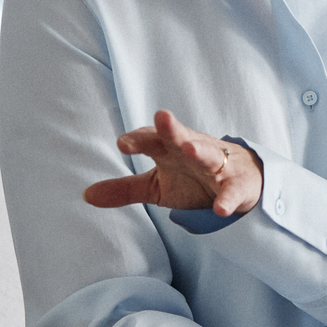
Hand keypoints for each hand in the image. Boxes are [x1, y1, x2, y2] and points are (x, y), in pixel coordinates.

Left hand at [82, 109, 263, 215]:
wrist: (240, 180)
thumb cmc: (191, 177)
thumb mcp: (156, 185)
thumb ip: (124, 189)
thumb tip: (86, 195)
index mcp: (170, 148)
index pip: (152, 138)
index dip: (138, 139)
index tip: (123, 144)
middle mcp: (193, 151)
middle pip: (181, 136)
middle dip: (171, 128)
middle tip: (161, 117)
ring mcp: (218, 166)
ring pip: (210, 155)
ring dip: (199, 151)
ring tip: (189, 149)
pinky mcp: (236, 185)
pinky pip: (232, 191)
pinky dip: (227, 199)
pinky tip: (220, 209)